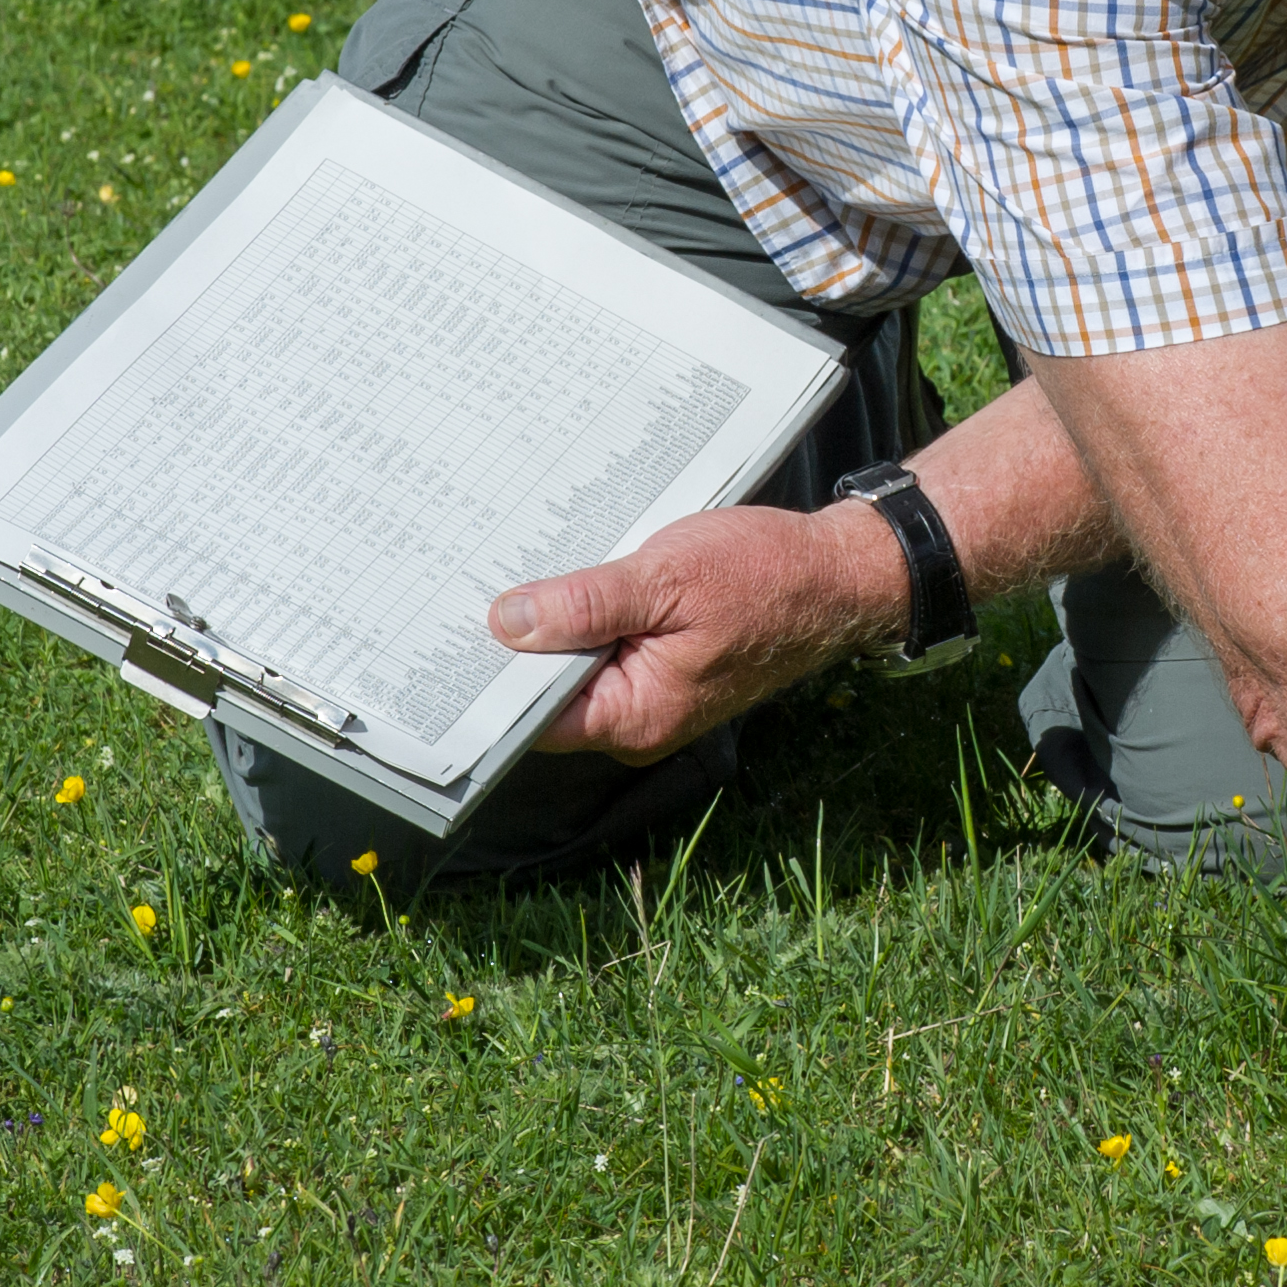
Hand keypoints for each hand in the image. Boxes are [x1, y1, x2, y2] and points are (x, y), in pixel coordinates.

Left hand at [485, 502, 905, 764]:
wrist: (838, 573)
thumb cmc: (765, 575)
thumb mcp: (666, 578)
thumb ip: (585, 604)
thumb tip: (506, 624)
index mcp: (636, 716)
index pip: (532, 715)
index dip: (488, 675)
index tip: (448, 630)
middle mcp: (638, 721)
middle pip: (547, 691)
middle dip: (516, 640)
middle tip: (472, 579)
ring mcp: (652, 696)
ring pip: (576, 664)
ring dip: (555, 619)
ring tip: (517, 566)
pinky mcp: (663, 666)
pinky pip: (605, 647)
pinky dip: (588, 612)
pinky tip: (571, 572)